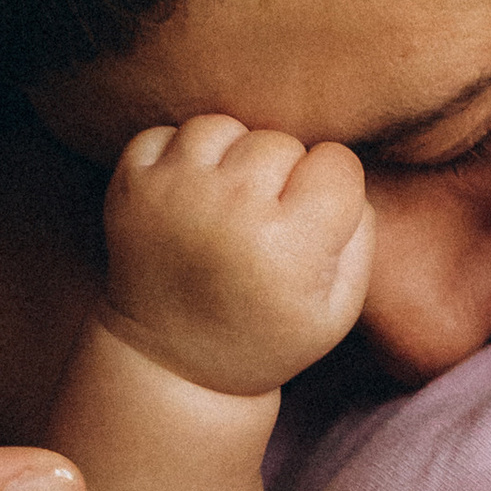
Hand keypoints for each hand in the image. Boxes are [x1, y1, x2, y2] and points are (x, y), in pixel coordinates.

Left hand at [100, 116, 374, 394]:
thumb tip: (337, 166)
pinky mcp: (130, 187)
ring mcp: (173, 193)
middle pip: (280, 141)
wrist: (173, 363)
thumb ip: (359, 232)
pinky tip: (188, 199)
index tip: (312, 224)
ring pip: (224, 127)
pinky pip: (168, 133)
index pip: (337, 162)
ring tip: (226, 205)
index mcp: (288, 245)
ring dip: (230, 157)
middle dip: (282, 175)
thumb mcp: (338, 308)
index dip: (331, 190)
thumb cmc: (268, 332)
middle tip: (265, 223)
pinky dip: (180, 157)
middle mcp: (229, 209)